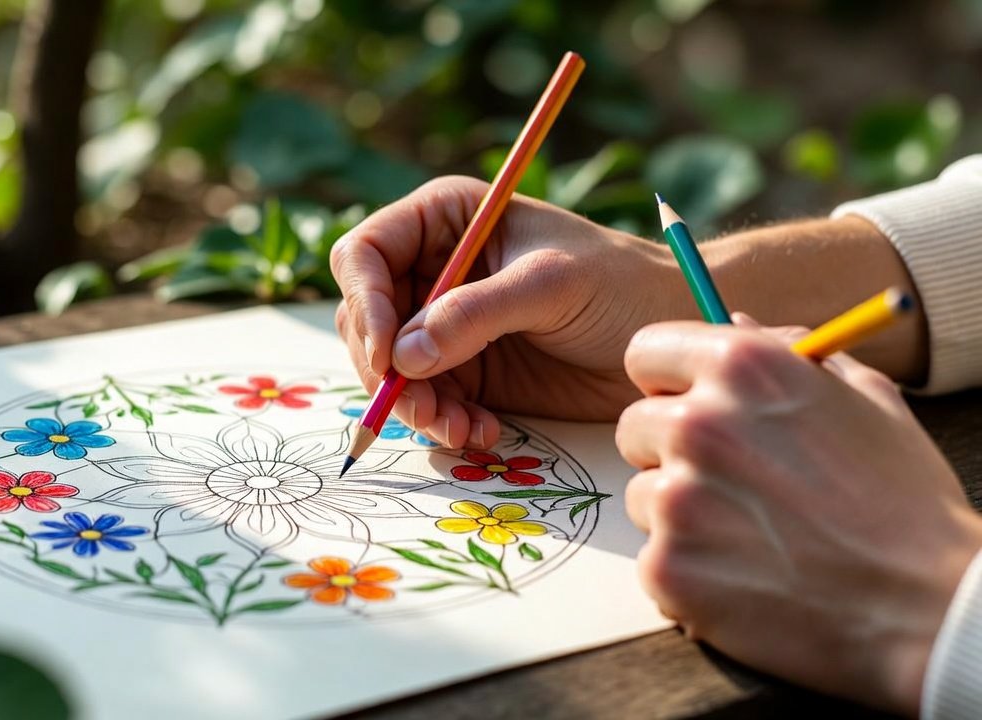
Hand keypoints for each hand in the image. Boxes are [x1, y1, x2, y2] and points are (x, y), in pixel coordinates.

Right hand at [330, 176, 686, 447]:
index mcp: (444, 220)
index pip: (366, 254)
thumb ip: (475, 314)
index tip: (388, 355)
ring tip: (460, 428)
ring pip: (390, 370)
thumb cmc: (621, 283)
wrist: (668, 331)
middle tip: (421, 407)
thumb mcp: (549, 286)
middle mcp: (434, 269)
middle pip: (366, 318)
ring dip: (414, 406)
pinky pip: (426, 402)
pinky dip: (443, 423)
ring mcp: (445, 324)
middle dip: (385, 369)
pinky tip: (482, 431)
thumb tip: (402, 357)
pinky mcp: (465, 372)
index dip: (366, 303)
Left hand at [615, 316, 981, 714]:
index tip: (686, 405)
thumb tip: (738, 318)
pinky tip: (745, 578)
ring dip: (681, 516)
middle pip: (634, 427)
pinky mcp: (668, 567)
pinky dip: (688, 572)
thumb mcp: (866, 400)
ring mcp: (678, 500)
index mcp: (741, 368)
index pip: (646, 353)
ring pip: (642, 496)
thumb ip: (790, 351)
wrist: (931, 608)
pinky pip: (653, 558)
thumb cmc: (905, 502)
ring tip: (752, 536)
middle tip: (731, 484)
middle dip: (670, 452)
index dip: (667, 383)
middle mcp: (698, 424)